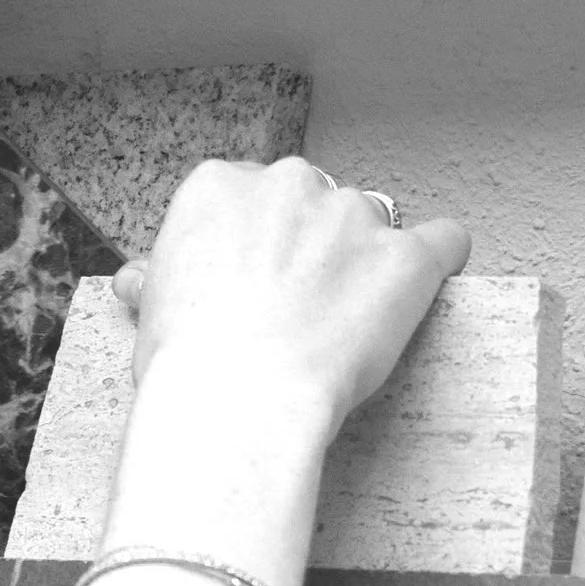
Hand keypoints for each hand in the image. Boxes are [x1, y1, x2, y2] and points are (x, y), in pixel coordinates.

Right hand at [118, 158, 469, 433]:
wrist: (237, 401)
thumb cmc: (186, 366)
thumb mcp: (151, 313)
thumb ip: (159, 279)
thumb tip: (138, 278)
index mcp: (219, 187)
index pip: (251, 197)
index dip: (259, 245)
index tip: (258, 285)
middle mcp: (288, 184)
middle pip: (314, 202)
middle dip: (312, 246)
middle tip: (299, 308)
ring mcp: (352, 216)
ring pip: (372, 224)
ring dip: (365, 262)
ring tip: (352, 321)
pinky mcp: (407, 258)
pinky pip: (446, 240)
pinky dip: (443, 259)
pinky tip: (437, 280)